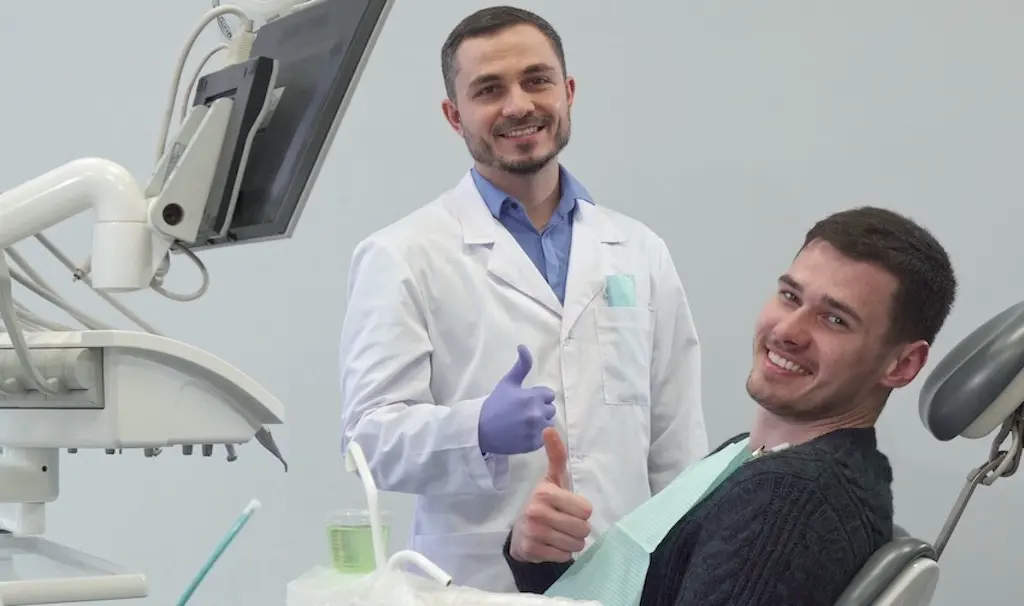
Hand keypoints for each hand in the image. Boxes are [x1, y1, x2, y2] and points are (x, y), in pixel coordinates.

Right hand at [478, 345, 556, 454]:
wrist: (481, 430)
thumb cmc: (495, 404)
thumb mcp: (507, 382)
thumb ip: (521, 365)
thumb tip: (523, 346)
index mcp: (533, 396)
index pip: (549, 395)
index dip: (538, 397)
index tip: (526, 401)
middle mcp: (537, 412)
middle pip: (551, 409)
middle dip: (540, 410)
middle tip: (523, 413)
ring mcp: (536, 429)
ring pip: (549, 424)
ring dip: (541, 423)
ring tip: (524, 424)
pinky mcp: (534, 444)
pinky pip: (545, 438)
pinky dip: (537, 436)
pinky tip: (524, 433)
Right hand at [510, 427, 592, 562]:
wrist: (521, 533)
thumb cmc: (543, 503)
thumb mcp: (552, 479)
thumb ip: (556, 455)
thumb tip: (549, 428)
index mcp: (546, 492)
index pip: (586, 510)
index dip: (580, 510)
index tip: (568, 508)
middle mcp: (537, 511)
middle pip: (583, 528)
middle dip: (578, 528)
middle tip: (564, 523)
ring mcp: (534, 532)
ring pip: (576, 544)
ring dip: (571, 542)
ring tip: (558, 534)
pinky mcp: (532, 550)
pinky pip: (564, 556)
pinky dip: (562, 553)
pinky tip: (551, 544)